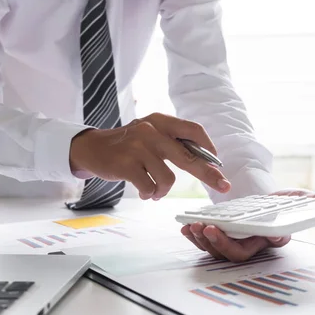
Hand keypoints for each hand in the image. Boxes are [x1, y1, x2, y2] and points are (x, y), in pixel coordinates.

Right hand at [70, 112, 230, 199]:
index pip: (193, 130)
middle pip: (189, 157)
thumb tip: (204, 159)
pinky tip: (143, 192)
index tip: (218, 163)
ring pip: (168, 179)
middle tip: (223, 185)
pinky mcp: (127, 164)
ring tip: (154, 191)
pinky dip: (149, 193)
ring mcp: (138, 147)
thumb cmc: (126, 144)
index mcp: (160, 121)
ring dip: (163, 190)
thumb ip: (172, 141)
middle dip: (208, 174)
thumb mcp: (149, 132)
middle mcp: (151, 131)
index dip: (208, 148)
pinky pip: (150, 187)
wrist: (91, 147)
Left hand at [181, 189, 314, 261]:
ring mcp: (235, 242)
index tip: (234, 232)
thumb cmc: (280, 204)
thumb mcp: (297, 198)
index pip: (261, 246)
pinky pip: (206, 243)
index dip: (244, 243)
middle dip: (219, 245)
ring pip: (217, 251)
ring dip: (203, 241)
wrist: (263, 201)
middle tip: (208, 229)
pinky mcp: (221, 238)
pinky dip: (195, 236)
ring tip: (194, 227)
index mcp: (270, 238)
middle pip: (235, 254)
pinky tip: (187, 226)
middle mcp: (252, 245)